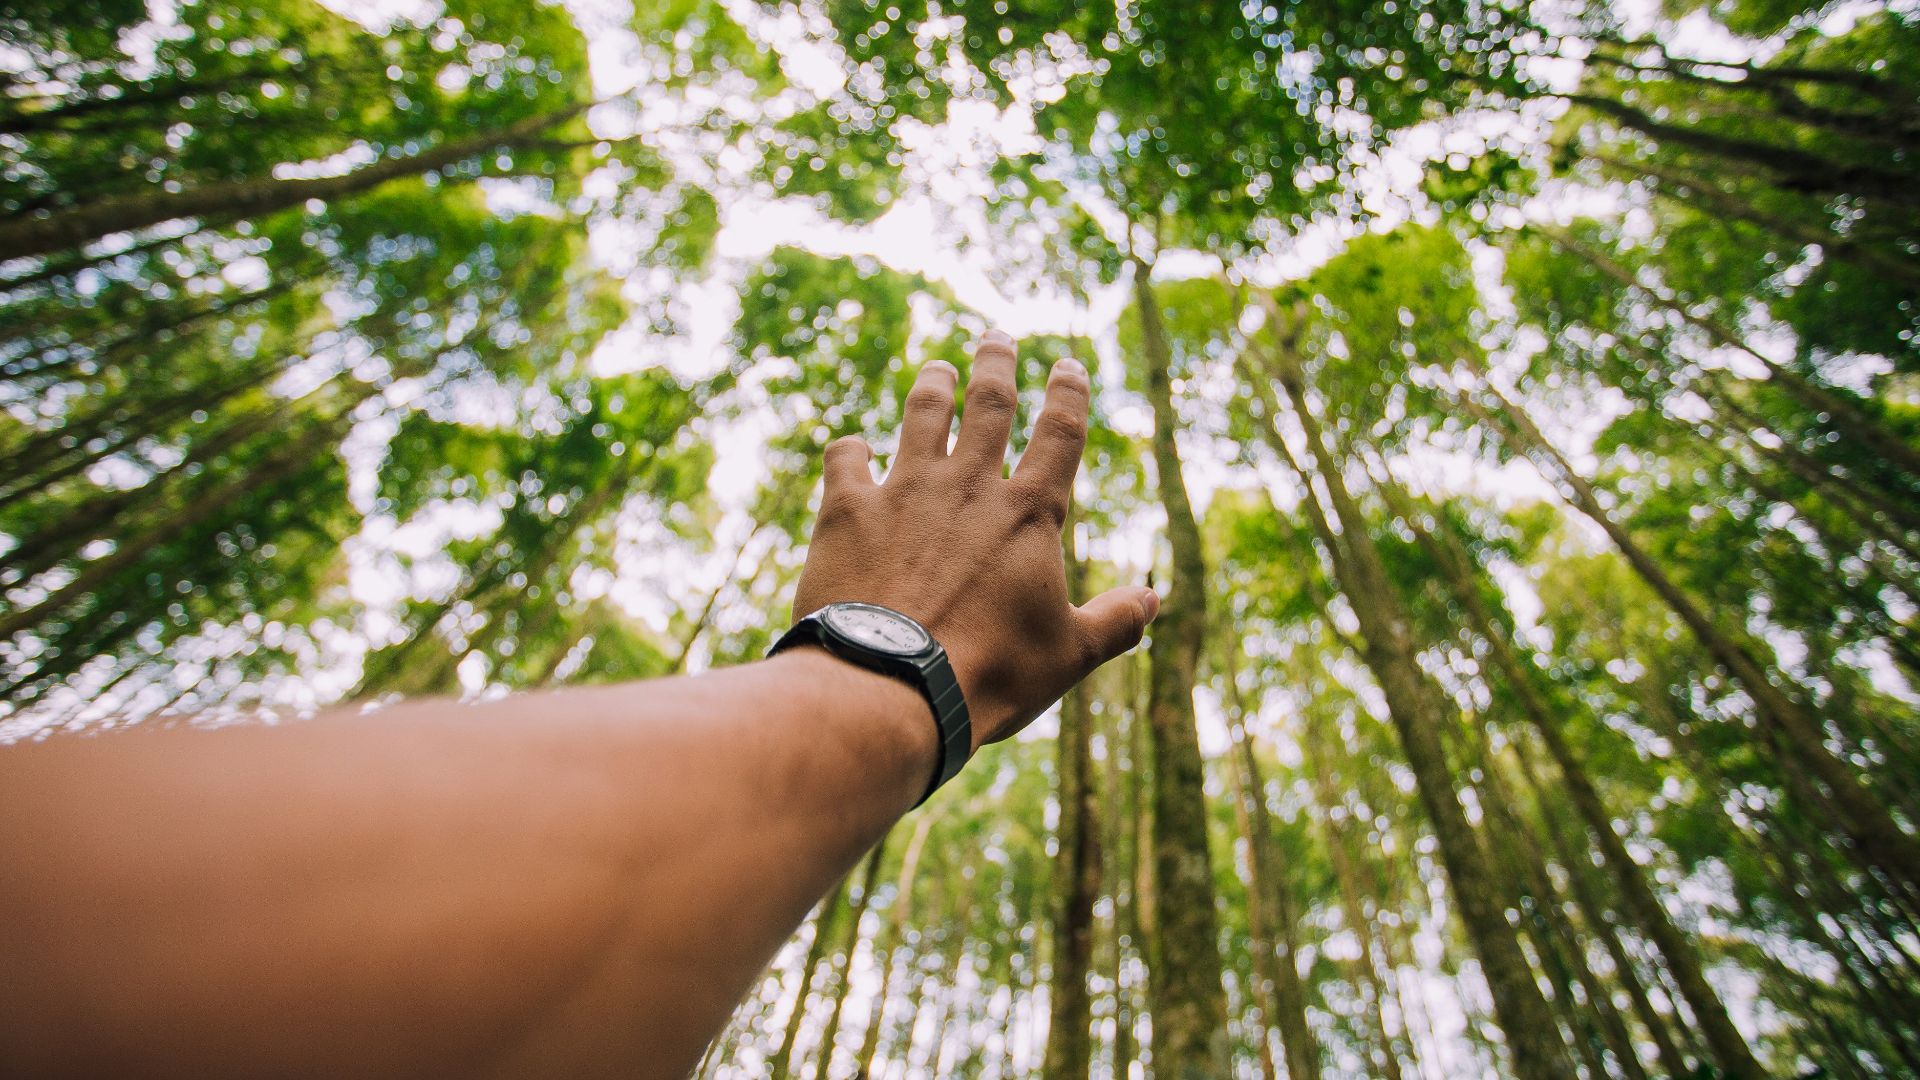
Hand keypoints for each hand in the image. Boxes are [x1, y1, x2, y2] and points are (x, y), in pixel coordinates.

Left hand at [791, 328, 1159, 748]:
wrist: (891, 684)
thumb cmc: (989, 674)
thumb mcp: (1067, 655)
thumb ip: (1115, 622)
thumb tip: (1154, 599)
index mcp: (1028, 514)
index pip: (1060, 435)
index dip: (1068, 394)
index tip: (1069, 366)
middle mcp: (968, 486)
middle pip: (988, 403)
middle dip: (995, 364)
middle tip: (996, 336)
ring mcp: (904, 491)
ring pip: (921, 416)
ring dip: (931, 387)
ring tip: (936, 369)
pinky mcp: (847, 511)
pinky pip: (846, 460)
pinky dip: (850, 449)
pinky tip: (853, 447)